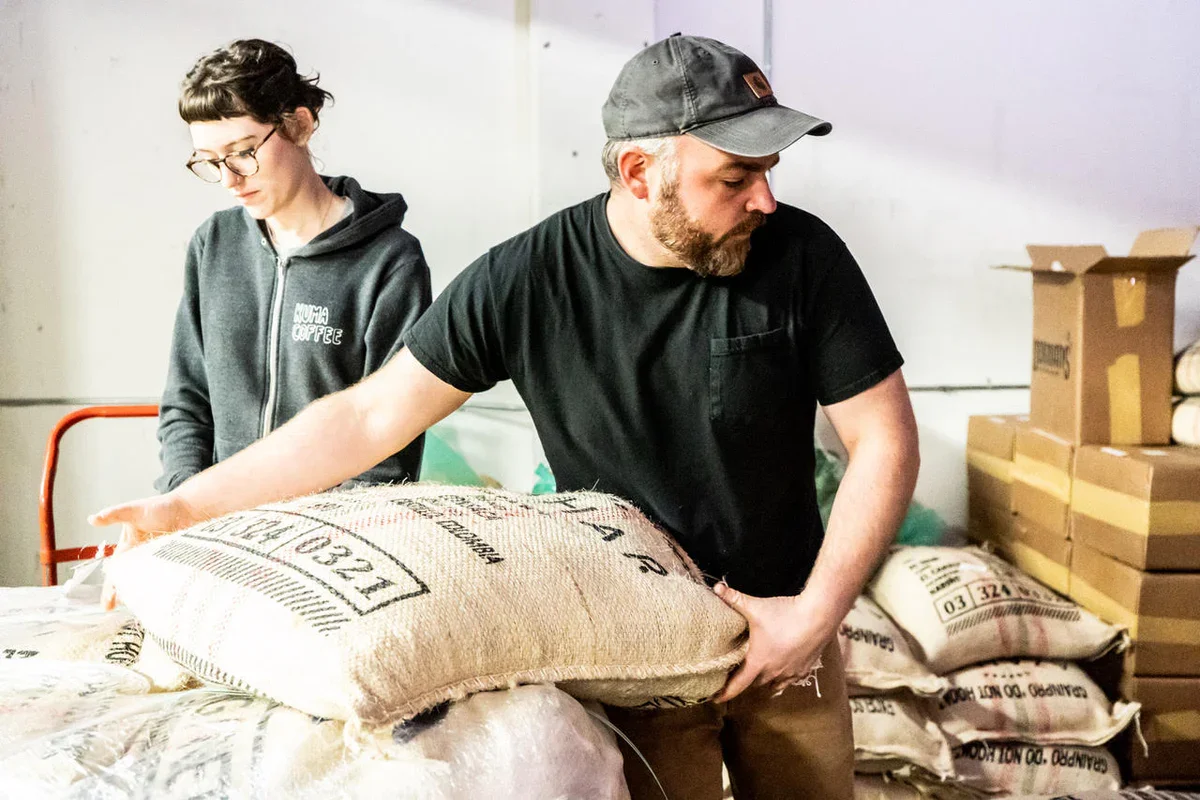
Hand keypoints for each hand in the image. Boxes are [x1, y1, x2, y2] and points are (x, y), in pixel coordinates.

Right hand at [89, 493, 198, 610]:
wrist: (189, 507)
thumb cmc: (160, 507)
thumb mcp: (134, 510)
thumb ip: (114, 515)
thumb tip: (92, 519)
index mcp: (129, 548)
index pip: (117, 571)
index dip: (110, 588)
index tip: (107, 604)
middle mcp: (143, 557)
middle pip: (131, 581)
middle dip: (125, 595)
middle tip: (124, 608)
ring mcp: (160, 561)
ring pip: (148, 583)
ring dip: (144, 594)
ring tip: (142, 606)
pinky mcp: (176, 562)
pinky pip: (168, 578)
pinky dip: (164, 588)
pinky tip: (165, 597)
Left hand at [711, 583, 830, 702]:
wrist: (818, 616)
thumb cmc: (785, 614)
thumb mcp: (755, 606)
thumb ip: (733, 598)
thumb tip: (716, 588)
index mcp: (758, 662)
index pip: (738, 684)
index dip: (725, 692)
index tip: (716, 698)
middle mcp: (774, 672)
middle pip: (755, 683)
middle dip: (746, 681)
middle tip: (738, 675)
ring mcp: (791, 672)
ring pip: (774, 684)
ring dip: (766, 681)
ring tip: (759, 675)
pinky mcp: (805, 669)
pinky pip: (791, 680)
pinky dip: (784, 678)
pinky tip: (783, 672)